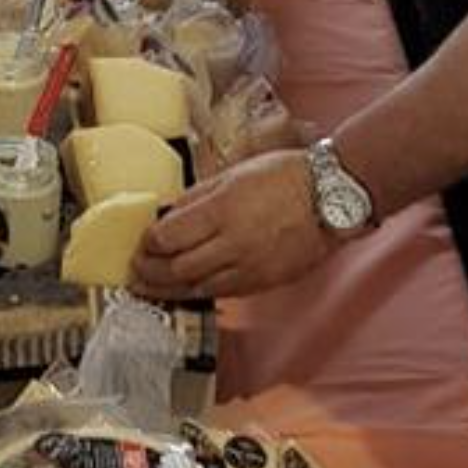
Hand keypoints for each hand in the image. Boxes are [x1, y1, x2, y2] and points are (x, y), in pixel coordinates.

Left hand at [129, 148, 335, 299]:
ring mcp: (249, 267)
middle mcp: (232, 242)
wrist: (331, 198)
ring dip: (166, 289)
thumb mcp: (233, 174)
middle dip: (149, 271)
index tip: (141, 242)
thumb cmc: (286, 176)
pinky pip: (221, 293)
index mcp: (221, 209)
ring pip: (196, 287)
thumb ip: (196, 197)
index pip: (167, 236)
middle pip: (176, 268)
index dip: (147, 243)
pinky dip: (197, 293)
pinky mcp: (263, 282)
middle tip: (136, 269)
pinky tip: (184, 291)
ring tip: (149, 287)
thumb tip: (168, 214)